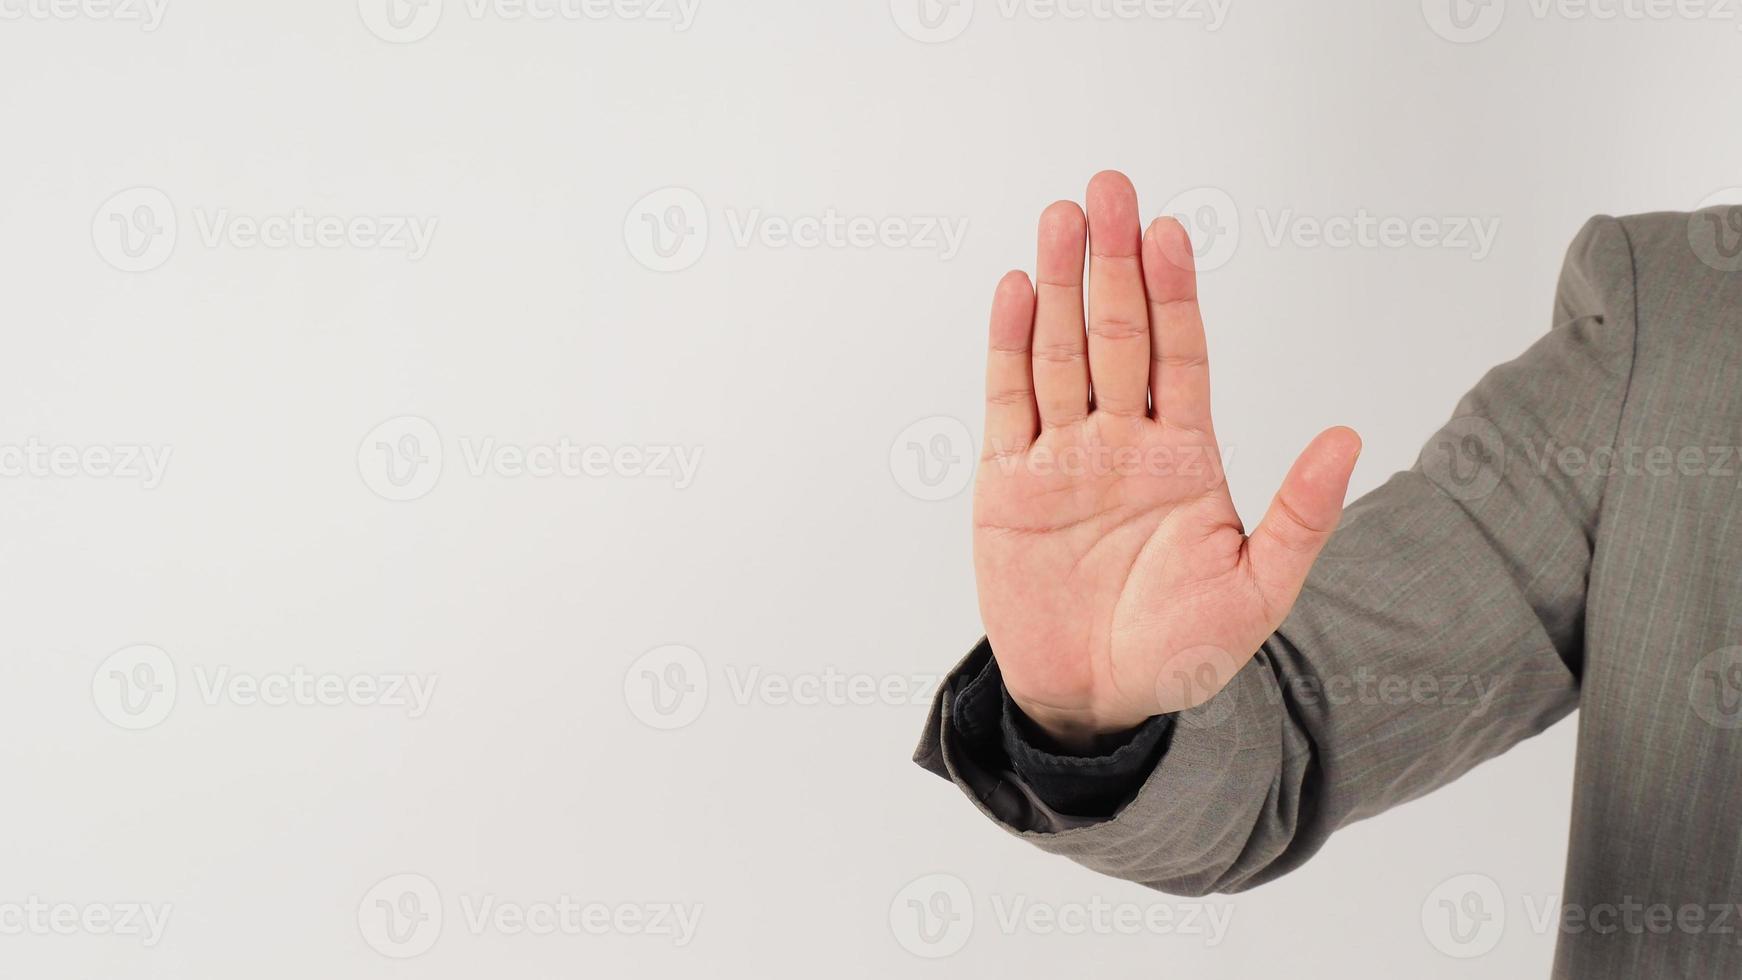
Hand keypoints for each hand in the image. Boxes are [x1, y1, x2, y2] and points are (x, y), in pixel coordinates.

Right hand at [973, 171, 1361, 749]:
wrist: (1094, 701)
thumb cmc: (1180, 651)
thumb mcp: (1259, 591)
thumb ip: (1298, 514)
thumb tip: (1349, 438)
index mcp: (1183, 456)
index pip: (1179, 355)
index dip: (1175, 294)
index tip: (1171, 234)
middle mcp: (1120, 441)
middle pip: (1115, 334)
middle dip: (1112, 263)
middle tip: (1109, 189)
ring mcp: (1061, 457)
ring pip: (1059, 353)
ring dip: (1058, 286)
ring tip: (1061, 219)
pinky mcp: (1007, 483)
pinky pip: (1008, 402)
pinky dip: (1008, 347)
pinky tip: (1015, 292)